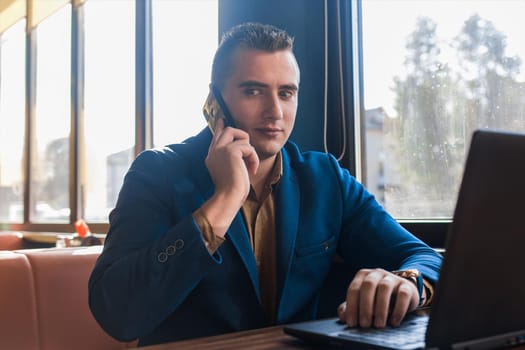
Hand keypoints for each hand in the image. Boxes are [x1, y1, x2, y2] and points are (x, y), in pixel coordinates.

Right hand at [201, 119, 258, 235]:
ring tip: (249, 168)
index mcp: (212, 157)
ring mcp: (221, 150)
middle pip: (229, 130)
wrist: (229, 197)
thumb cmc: (232, 191)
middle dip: (242, 137)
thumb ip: (232, 158)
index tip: (222, 120)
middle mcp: (214, 151)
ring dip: (251, 153)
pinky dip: (253, 159)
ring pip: (242, 137)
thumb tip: (242, 148)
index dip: (221, 128)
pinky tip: (251, 170)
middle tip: (247, 152)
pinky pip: (249, 147)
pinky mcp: (231, 151)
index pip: (217, 137)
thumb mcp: (230, 171)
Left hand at [337, 268, 418, 327]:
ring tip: (378, 325)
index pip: (354, 289)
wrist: (402, 293)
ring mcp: (392, 278)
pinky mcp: (407, 286)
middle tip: (365, 325)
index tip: (352, 323)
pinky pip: (403, 295)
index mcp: (363, 276)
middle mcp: (376, 273)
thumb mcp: (363, 302)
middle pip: (368, 285)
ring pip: (385, 288)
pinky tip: (393, 322)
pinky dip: (398, 310)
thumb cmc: (377, 299)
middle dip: (365, 306)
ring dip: (380, 308)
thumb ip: (351, 308)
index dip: (351, 306)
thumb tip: (344, 316)